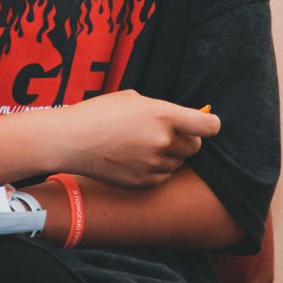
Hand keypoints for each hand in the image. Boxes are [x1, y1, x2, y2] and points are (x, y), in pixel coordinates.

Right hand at [58, 90, 219, 188]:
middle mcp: (163, 141)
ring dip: (168, 155)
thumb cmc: (100, 113)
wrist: (71, 140)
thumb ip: (161, 110)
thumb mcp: (134, 99)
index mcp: (163, 115)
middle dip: (186, 140)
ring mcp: (154, 164)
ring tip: (142, 145)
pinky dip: (155, 170)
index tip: (207, 125)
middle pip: (195, 147)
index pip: (208, 126)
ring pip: (178, 163)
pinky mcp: (144, 182)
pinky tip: (135, 159)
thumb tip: (180, 121)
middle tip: (167, 134)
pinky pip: (163, 177)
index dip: (210, 126)